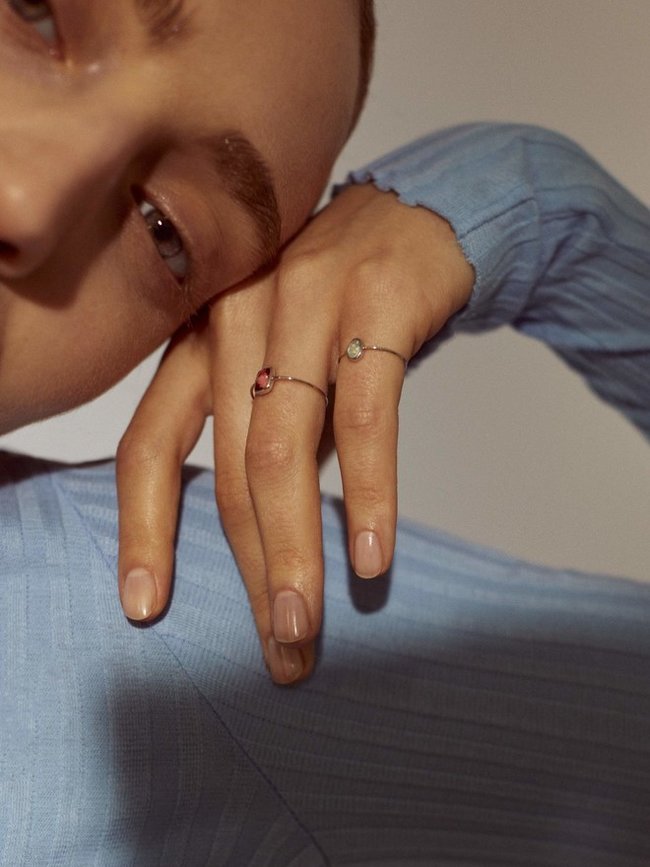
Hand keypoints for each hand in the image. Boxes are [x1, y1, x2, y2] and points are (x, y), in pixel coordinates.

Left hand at [116, 183, 473, 681]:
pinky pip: (366, 416)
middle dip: (251, 568)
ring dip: (296, 549)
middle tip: (276, 649)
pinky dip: (369, 492)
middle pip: (228, 465)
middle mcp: (239, 316)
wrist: (426, 216)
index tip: (147, 607)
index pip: (151, 442)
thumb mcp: (287, 363)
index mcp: (203, 335)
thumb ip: (268, 434)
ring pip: (285, 448)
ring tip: (306, 627)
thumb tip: (264, 541)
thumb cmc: (346, 304)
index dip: (145, 528)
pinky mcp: (376, 304)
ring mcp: (304, 303)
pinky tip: (373, 558)